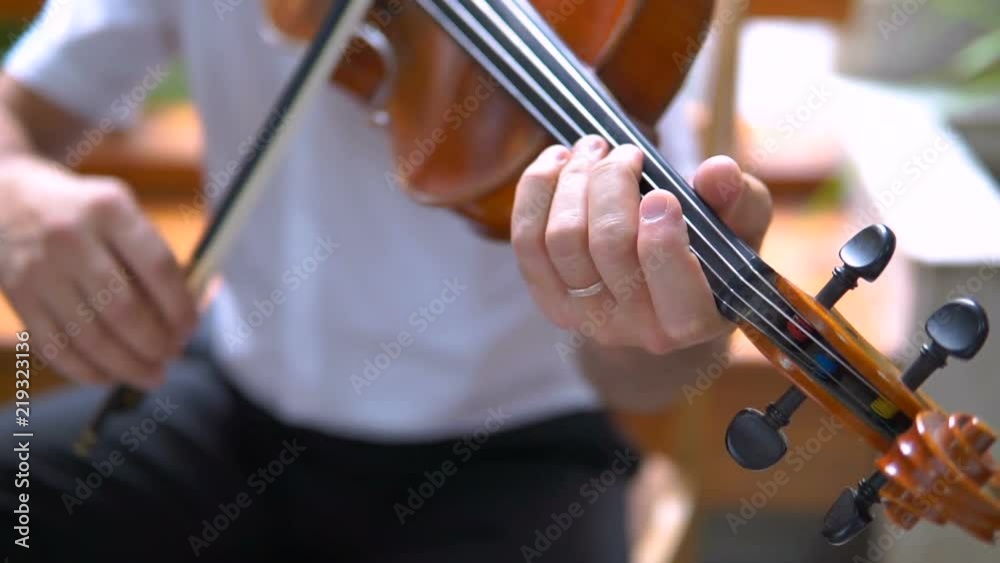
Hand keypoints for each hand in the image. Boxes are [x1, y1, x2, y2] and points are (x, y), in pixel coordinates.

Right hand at [0, 156, 196, 388]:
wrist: (4, 199)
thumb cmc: (83, 213)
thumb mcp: (120, 212)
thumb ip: (152, 257)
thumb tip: (186, 314)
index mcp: (110, 211)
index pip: (158, 267)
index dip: (180, 307)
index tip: (191, 328)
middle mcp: (71, 239)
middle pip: (124, 310)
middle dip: (156, 343)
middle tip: (172, 356)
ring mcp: (40, 270)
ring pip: (90, 336)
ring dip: (127, 366)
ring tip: (151, 375)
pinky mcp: (18, 296)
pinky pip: (56, 347)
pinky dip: (87, 371)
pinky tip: (110, 376)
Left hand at [512, 135, 771, 354]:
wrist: (663, 287)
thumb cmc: (711, 250)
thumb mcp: (740, 225)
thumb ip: (739, 201)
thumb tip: (717, 171)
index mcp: (691, 320)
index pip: (676, 293)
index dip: (663, 242)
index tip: (663, 193)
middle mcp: (636, 330)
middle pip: (608, 247)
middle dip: (612, 184)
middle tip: (626, 151)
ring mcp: (587, 319)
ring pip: (562, 240)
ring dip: (574, 181)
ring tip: (593, 148)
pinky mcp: (550, 301)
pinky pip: (528, 243)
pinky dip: (537, 192)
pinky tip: (557, 162)